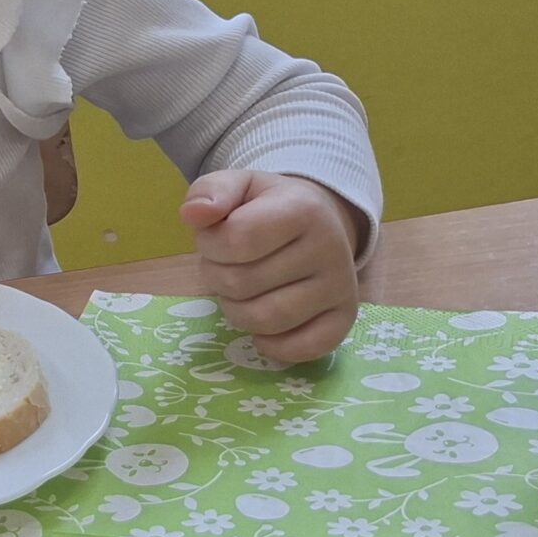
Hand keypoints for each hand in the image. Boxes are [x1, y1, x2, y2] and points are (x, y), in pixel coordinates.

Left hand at [180, 171, 363, 364]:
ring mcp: (341, 288)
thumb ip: (210, 191)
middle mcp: (330, 249)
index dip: (209, 245)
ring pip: (263, 320)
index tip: (215, 238)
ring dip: (236, 310)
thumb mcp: (238, 185)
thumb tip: (193, 214)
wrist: (319, 221)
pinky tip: (263, 324)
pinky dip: (271, 345)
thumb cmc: (268, 206)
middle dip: (218, 276)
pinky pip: (301, 350)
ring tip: (243, 289)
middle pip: (241, 283)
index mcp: (302, 210)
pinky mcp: (344, 319)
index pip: (235, 241)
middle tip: (228, 264)